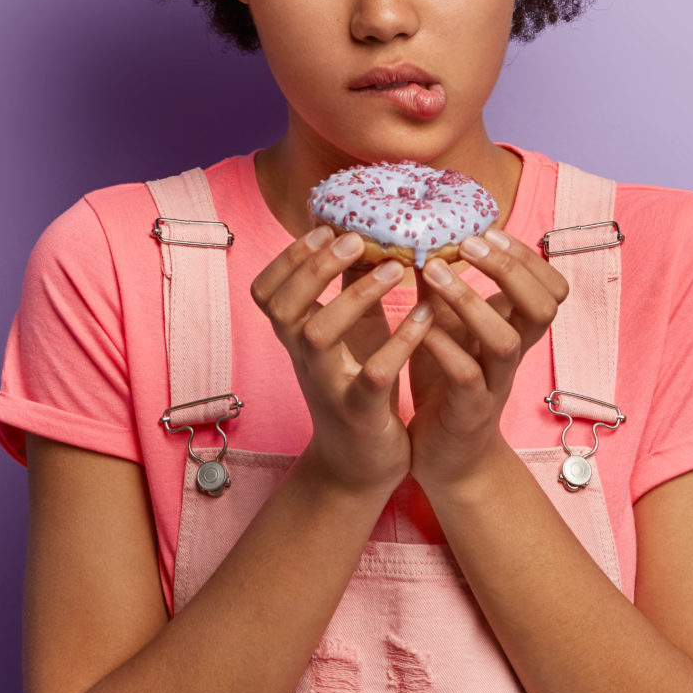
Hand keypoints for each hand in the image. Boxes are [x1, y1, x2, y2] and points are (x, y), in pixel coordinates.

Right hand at [251, 226, 434, 495]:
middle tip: (355, 237)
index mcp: (296, 336)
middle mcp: (303, 358)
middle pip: (283, 307)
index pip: (267, 290)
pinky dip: (398, 342)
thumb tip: (357, 229)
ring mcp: (328, 386)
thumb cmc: (354, 384)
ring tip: (396, 268)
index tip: (323, 226)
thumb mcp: (347, 332)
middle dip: (314, 267)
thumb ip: (346, 286)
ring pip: (319, 336)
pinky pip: (373, 374)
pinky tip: (425, 315)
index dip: (288, 257)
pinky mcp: (361, 412)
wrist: (357, 466)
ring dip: (355, 296)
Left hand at [405, 227, 569, 495]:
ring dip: (473, 302)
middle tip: (468, 244)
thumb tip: (422, 234)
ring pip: (506, 341)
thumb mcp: (447, 326)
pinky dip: (444, 348)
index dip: (526, 257)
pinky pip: (467, 378)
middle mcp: (513, 355)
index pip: (550, 287)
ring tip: (436, 273)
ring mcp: (495, 385)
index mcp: (515, 330)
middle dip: (510, 270)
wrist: (447, 458)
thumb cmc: (447, 382)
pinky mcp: (469, 413)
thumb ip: (442, 287)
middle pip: (542, 307)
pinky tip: (420, 328)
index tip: (488, 231)